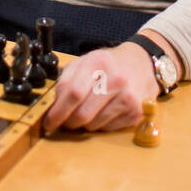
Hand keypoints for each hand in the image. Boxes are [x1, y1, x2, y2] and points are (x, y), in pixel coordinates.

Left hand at [43, 42, 158, 133]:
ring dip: (84, 124)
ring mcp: (128, 97)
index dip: (58, 112)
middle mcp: (115, 79)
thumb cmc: (107, 64)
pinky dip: (100, 125)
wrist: (141, 63)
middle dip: (68, 122)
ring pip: (94, 124)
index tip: (49, 122)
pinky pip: (108, 129)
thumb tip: (53, 107)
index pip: (73, 93)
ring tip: (88, 112)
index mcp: (97, 63)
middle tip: (65, 122)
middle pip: (83, 113)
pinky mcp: (136, 112)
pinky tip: (103, 112)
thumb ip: (66, 80)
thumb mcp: (84, 62)